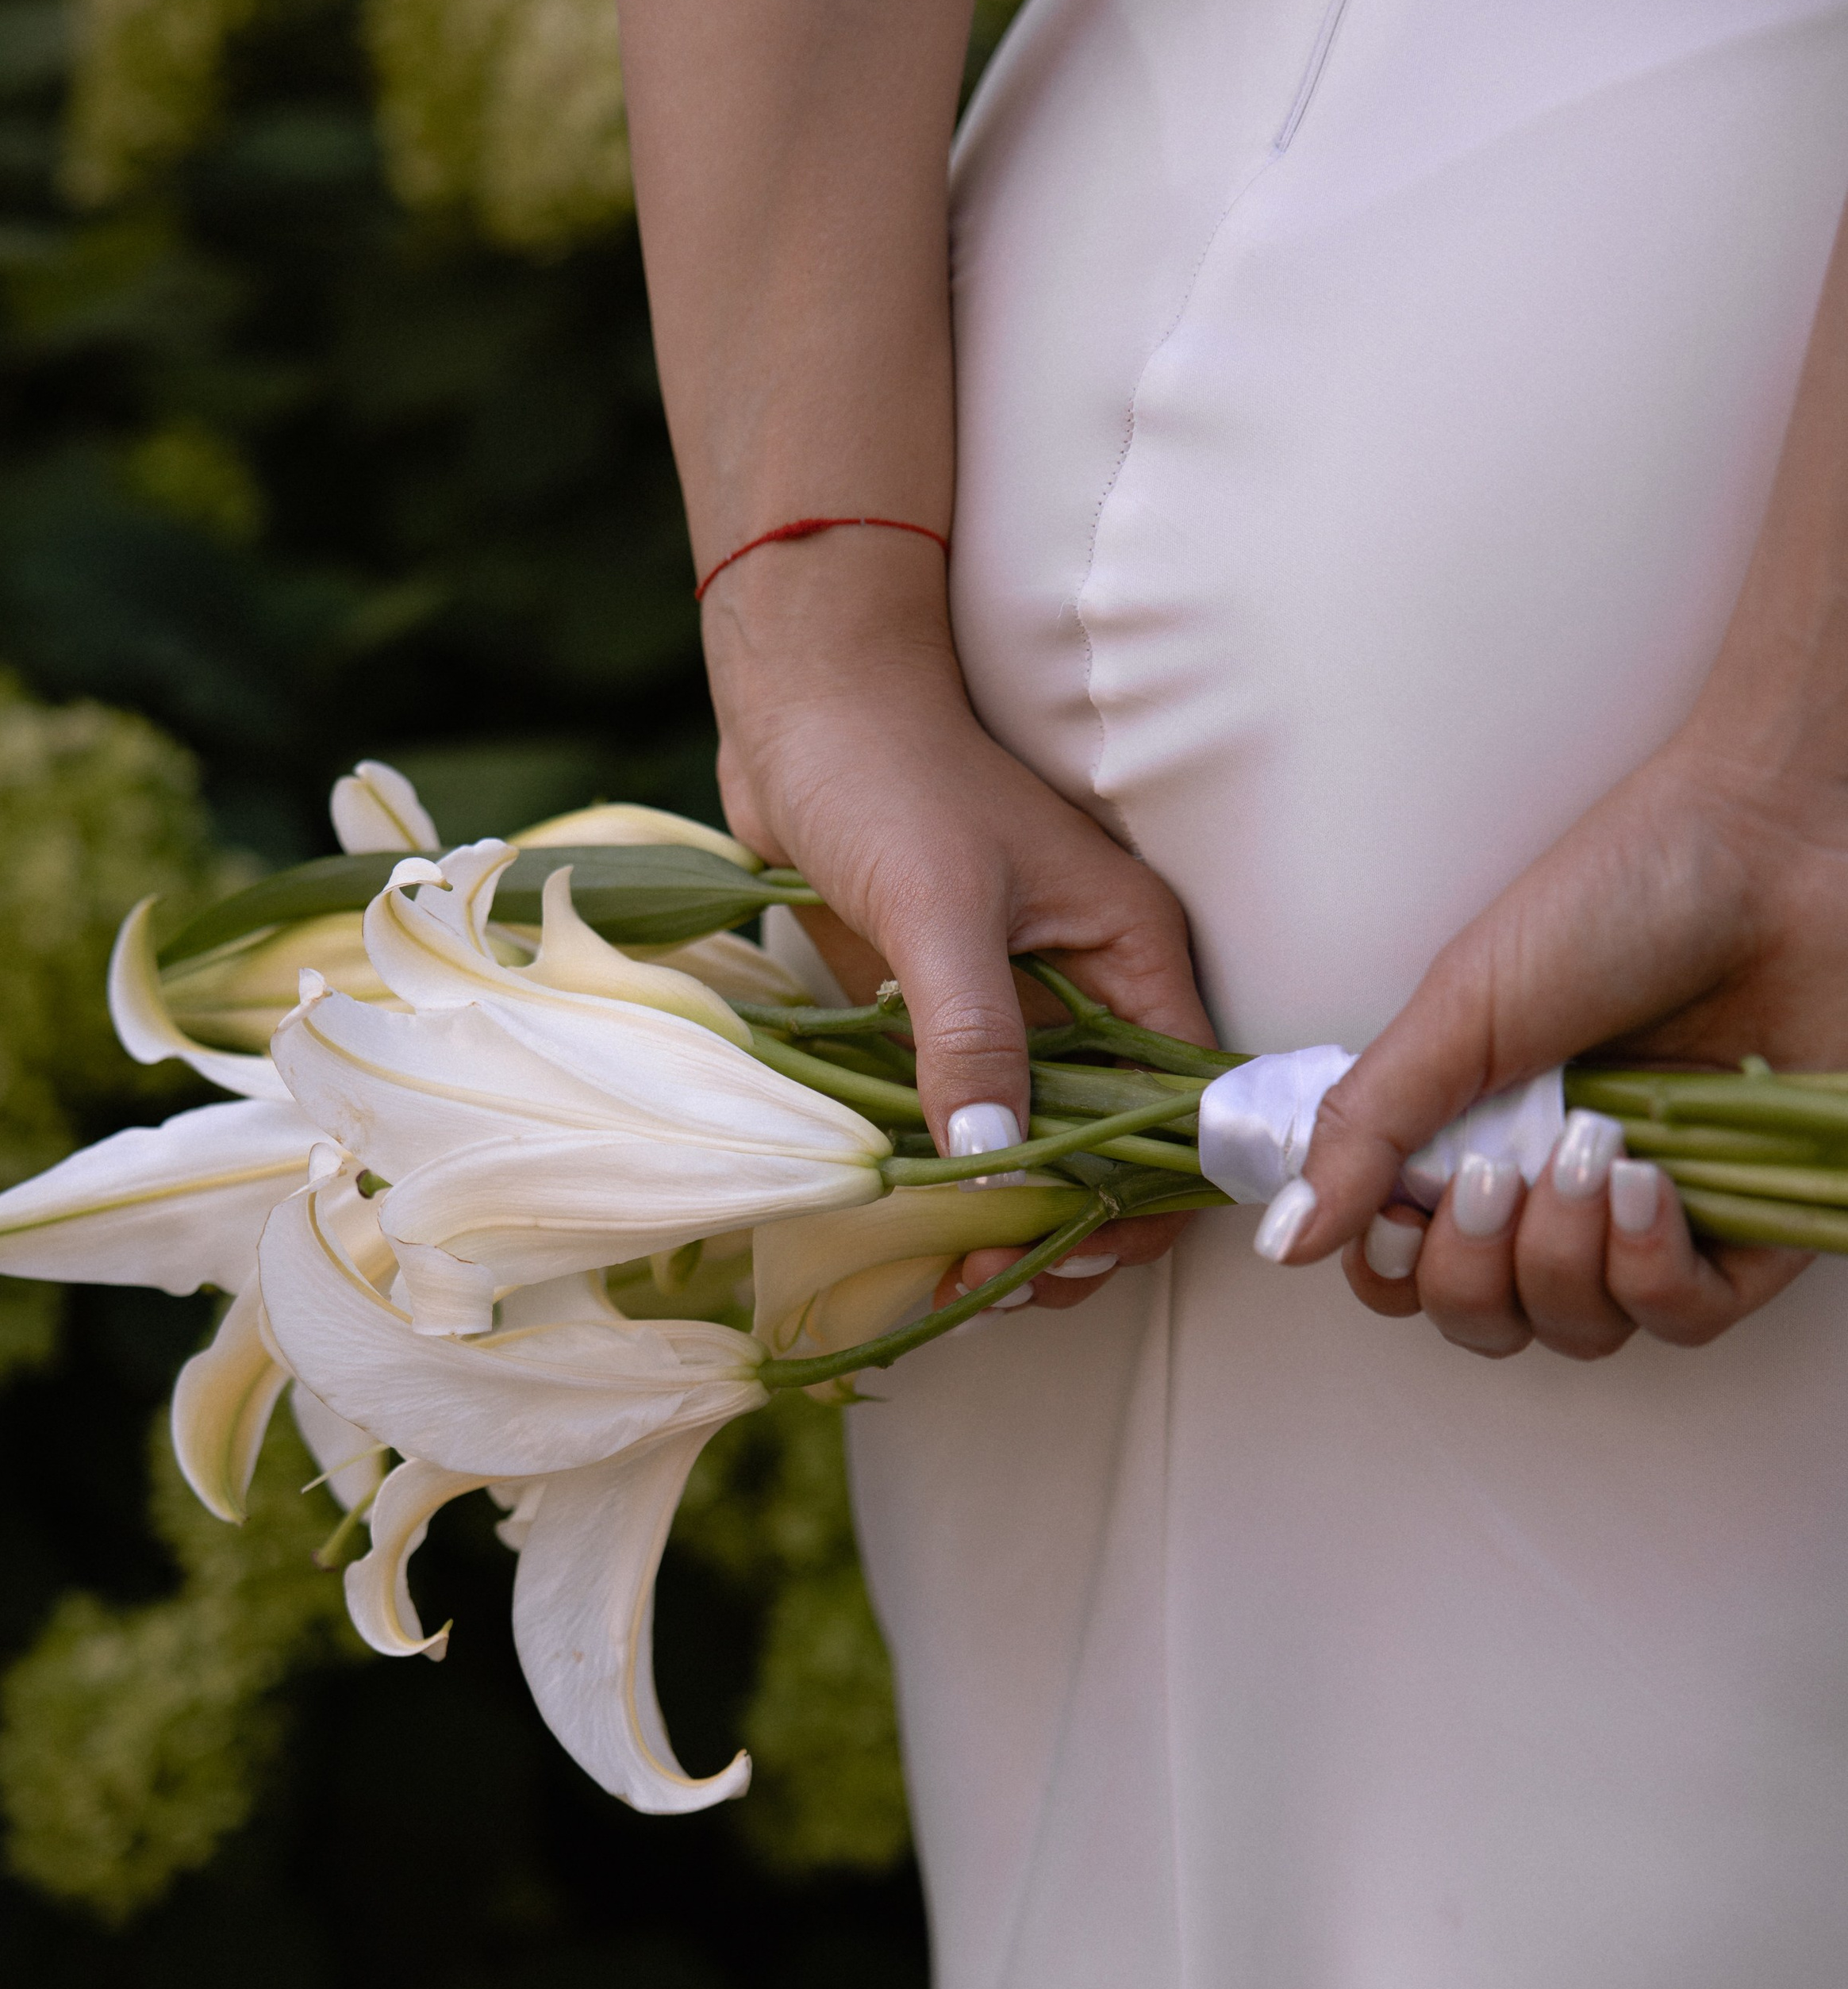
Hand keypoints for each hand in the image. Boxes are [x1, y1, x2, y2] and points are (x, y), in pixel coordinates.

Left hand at [706, 530, 1214, 1306]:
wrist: (802, 709)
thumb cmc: (885, 772)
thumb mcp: (936, 904)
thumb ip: (971, 1032)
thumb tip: (996, 1162)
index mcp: (1136, 955)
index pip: (1187, 1110)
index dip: (1144, 1195)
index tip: (1066, 1248)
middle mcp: (1097, 997)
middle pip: (1121, 1152)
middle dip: (1069, 1228)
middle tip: (986, 1279)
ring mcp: (1023, 1016)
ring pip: (1044, 1154)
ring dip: (1005, 1223)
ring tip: (943, 1275)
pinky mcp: (951, 1026)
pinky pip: (971, 1128)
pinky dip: (952, 1187)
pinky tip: (910, 1232)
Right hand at [1273, 731, 1847, 1355]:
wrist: (1775, 845)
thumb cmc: (1621, 895)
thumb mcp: (1459, 1009)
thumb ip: (1363, 1130)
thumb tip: (1282, 1238)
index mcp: (1480, 1137)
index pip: (1409, 1272)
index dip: (1394, 1271)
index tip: (1403, 1211)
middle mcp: (1560, 1189)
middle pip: (1486, 1321)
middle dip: (1471, 1271)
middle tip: (1493, 1173)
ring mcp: (1656, 1214)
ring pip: (1579, 1332)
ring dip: (1563, 1261)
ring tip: (1592, 1153)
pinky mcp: (1753, 1225)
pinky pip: (1684, 1320)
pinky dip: (1650, 1271)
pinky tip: (1648, 1186)